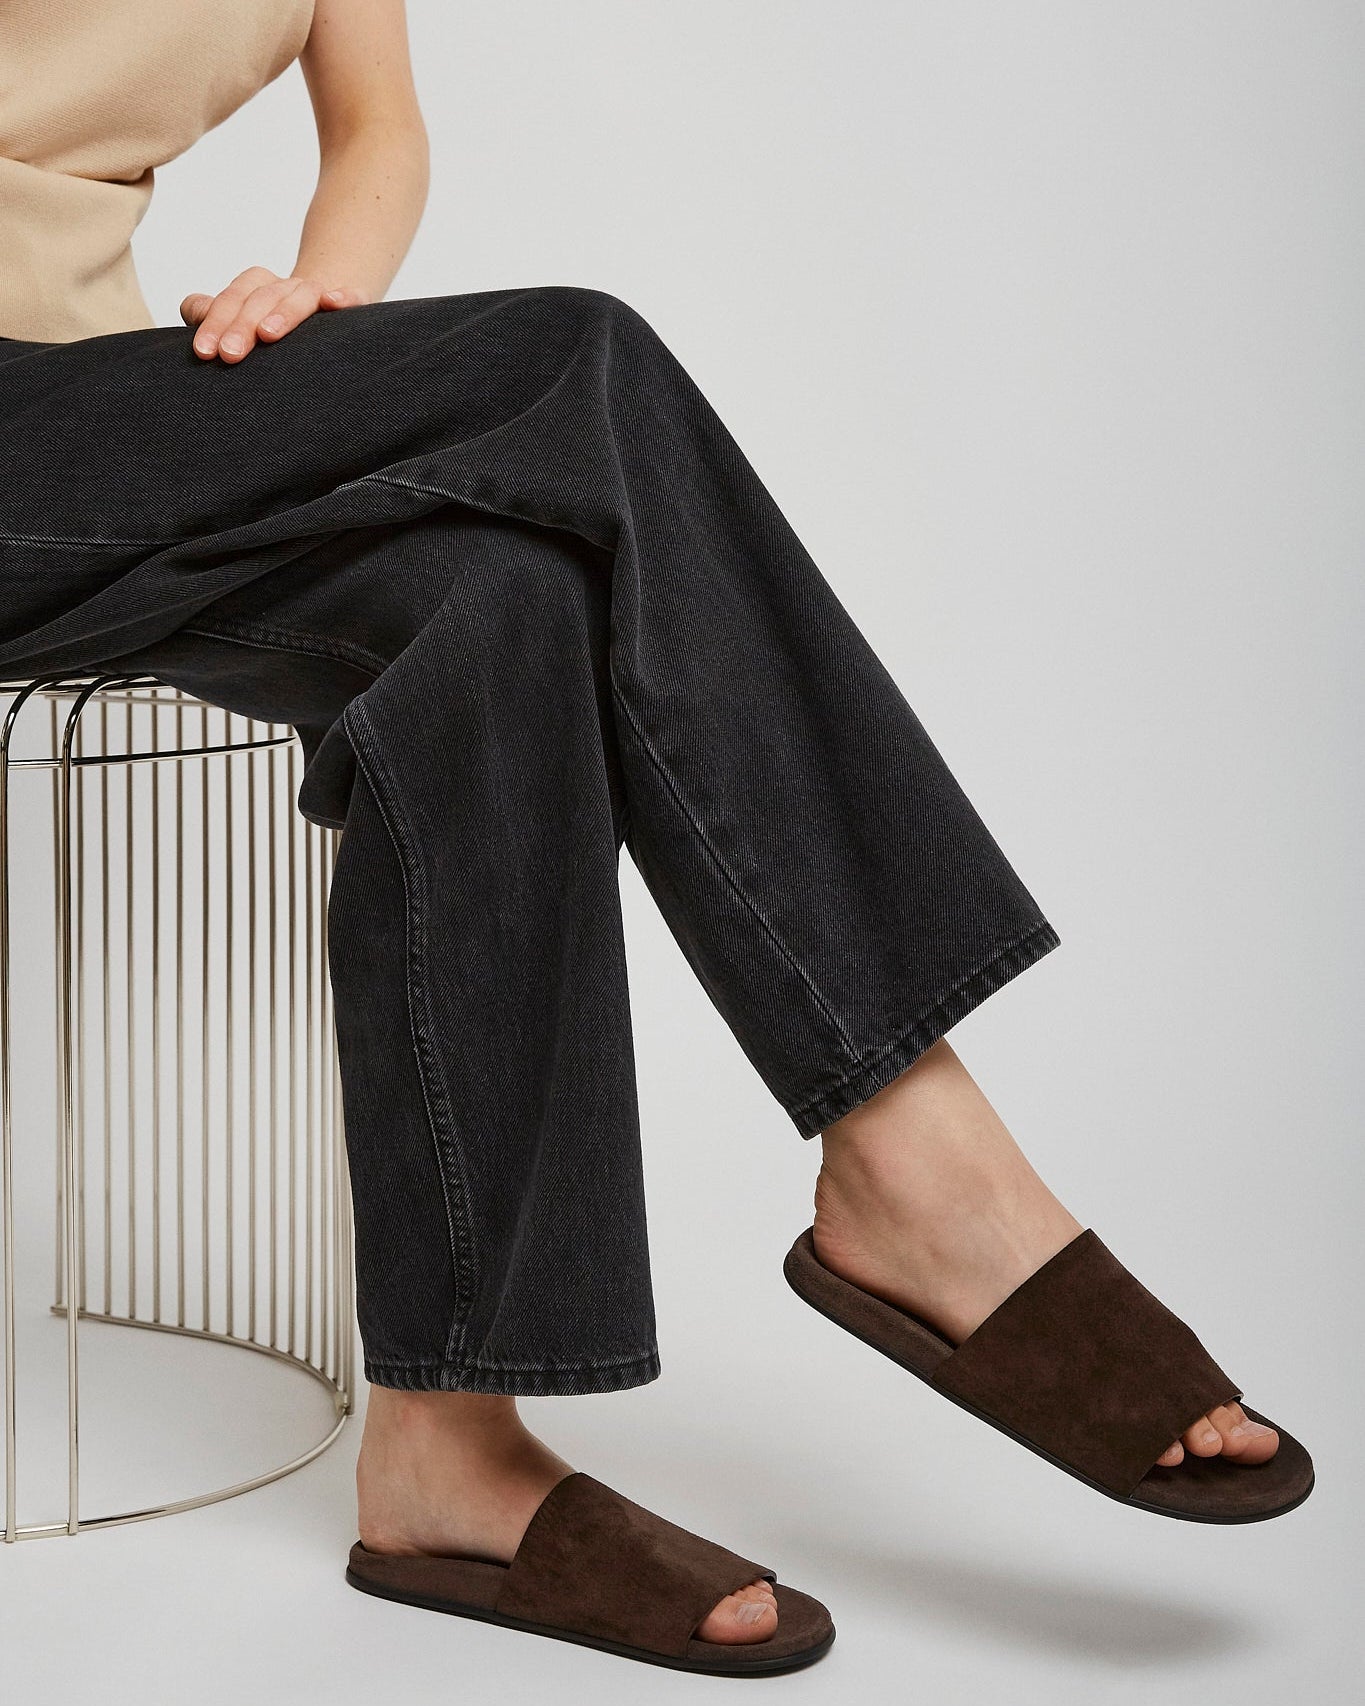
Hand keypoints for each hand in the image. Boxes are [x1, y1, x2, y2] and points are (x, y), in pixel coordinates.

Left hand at [180, 266, 367, 361]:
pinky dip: (343, 296)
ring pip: (298, 296)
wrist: (328, 305)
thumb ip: (212, 315)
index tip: (204, 352)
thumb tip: (192, 309)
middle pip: (260, 298)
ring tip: (268, 335)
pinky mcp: (350, 300)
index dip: (215, 322)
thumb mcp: (241, 319)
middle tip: (229, 355)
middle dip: (243, 325)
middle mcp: (283, 286)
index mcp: (255, 287)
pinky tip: (334, 303)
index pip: (232, 299)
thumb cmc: (275, 324)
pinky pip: (349, 295)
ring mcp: (316, 293)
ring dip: (283, 312)